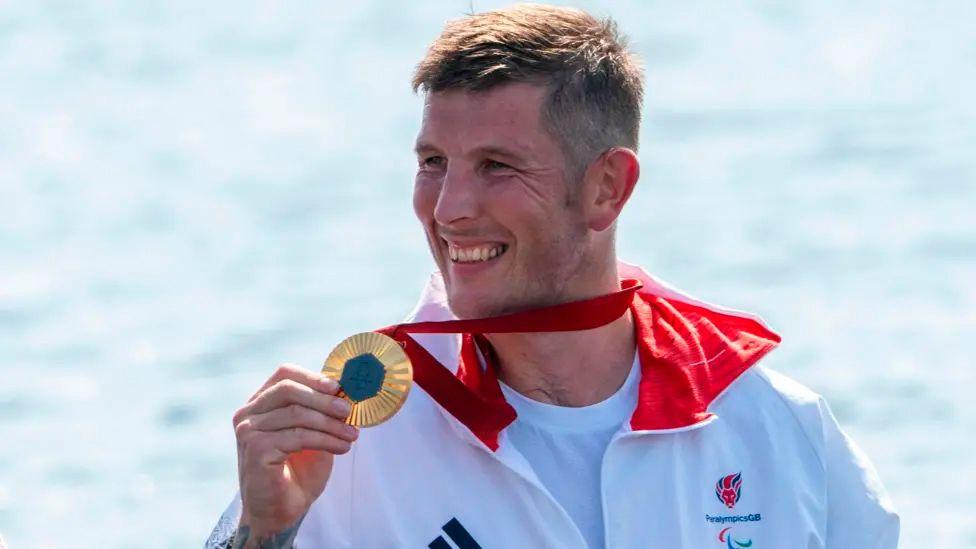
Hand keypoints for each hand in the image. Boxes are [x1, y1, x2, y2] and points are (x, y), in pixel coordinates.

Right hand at [232, 363, 358, 542]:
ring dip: (331, 424)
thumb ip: (321, 411)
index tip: (338, 387)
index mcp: (260, 403)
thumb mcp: (313, 433)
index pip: (284, 374)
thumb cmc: (296, 471)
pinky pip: (298, 436)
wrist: (279, 511)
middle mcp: (248, 413)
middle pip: (289, 390)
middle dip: (324, 399)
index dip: (312, 377)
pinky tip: (342, 447)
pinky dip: (325, 440)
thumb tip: (346, 391)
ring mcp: (248, 431)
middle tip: (349, 411)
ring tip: (352, 435)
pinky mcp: (256, 449)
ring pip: (297, 414)